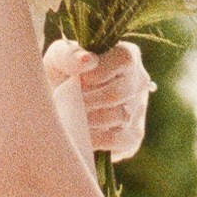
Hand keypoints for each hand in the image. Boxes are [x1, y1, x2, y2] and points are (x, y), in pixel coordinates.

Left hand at [43, 38, 153, 159]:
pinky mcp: (132, 137)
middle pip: (119, 92)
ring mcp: (139, 110)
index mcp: (127, 55)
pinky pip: (117, 141)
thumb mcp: (57, 59)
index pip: (124, 59)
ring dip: (90, 119)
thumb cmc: (60, 75)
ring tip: (72, 115)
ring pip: (119, 117)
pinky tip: (80, 132)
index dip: (100, 72)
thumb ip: (69, 55)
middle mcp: (139, 81)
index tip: (78, 80)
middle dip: (88, 99)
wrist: (57, 106)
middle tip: (70, 101)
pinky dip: (94, 139)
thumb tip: (88, 60)